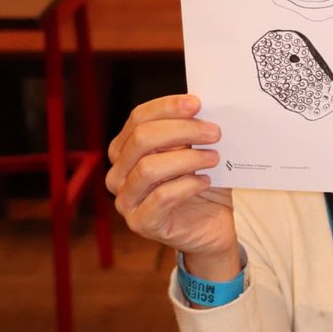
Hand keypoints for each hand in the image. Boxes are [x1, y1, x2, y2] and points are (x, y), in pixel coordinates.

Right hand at [106, 94, 240, 278]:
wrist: (213, 228)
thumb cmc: (203, 186)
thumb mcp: (196, 152)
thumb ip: (189, 132)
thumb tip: (199, 106)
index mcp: (125, 150)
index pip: (138, 119)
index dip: (167, 107)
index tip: (198, 103)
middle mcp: (118, 174)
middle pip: (142, 139)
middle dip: (182, 130)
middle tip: (214, 132)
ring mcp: (126, 201)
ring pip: (149, 168)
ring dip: (187, 159)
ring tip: (214, 157)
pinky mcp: (141, 223)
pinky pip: (161, 197)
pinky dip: (188, 185)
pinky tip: (206, 181)